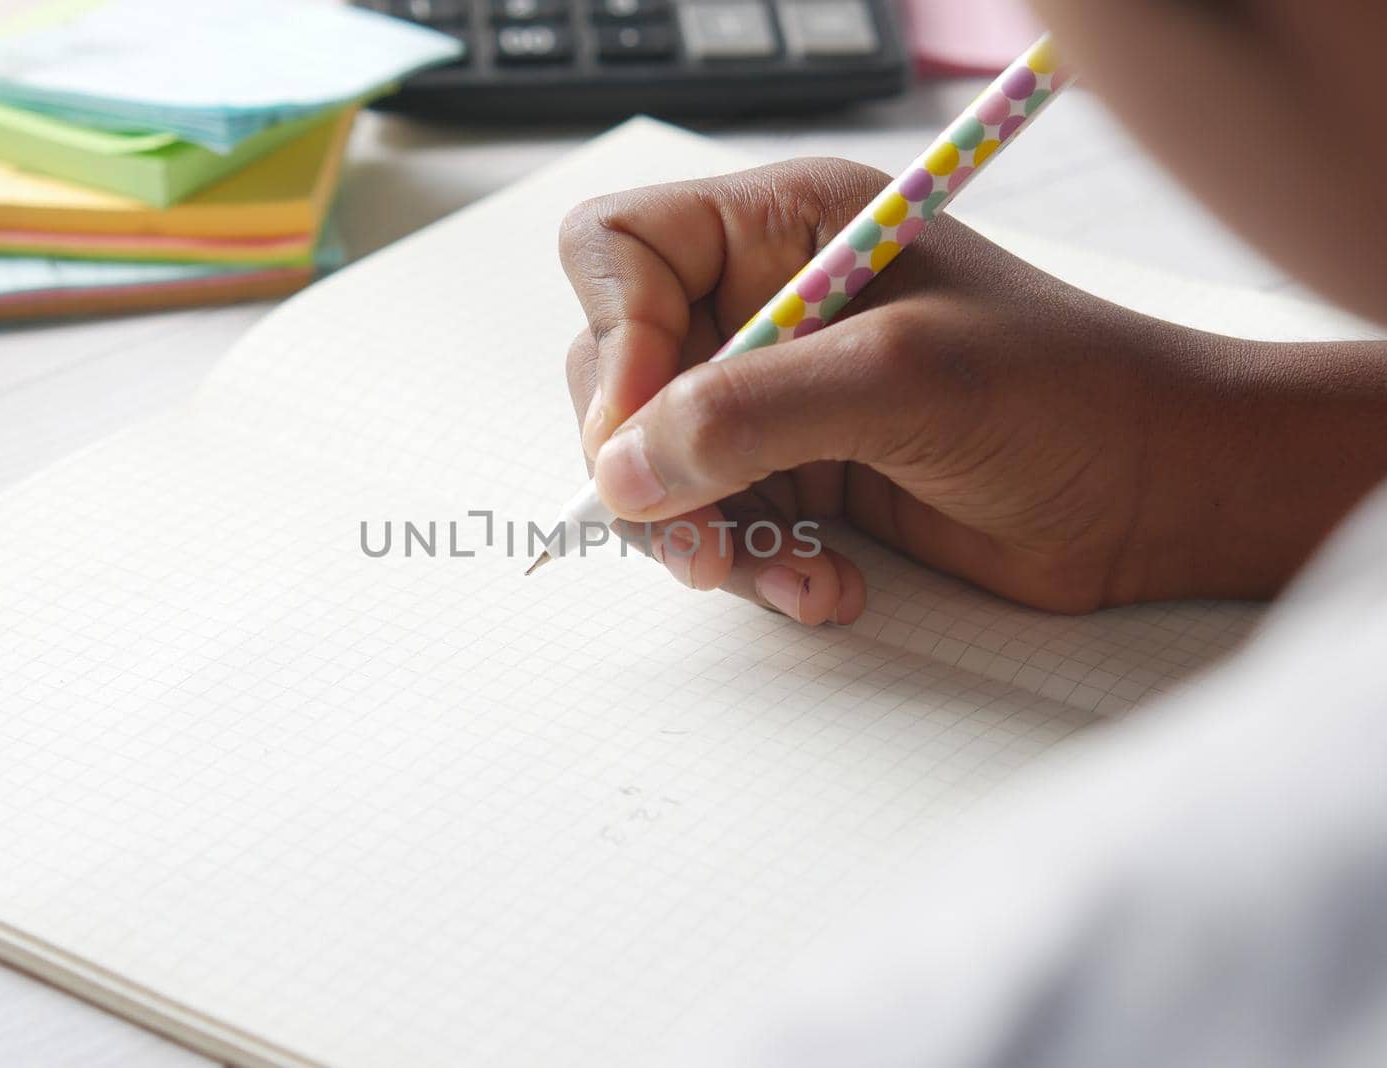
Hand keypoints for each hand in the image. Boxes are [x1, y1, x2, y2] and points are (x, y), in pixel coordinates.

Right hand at [559, 159, 1386, 622]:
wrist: (1159, 493)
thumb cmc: (1067, 396)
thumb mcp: (900, 380)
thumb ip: (746, 414)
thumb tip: (619, 470)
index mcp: (781, 226)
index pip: (620, 254)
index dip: (613, 344)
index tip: (641, 438)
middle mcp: (766, 303)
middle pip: (620, 375)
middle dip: (651, 469)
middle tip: (697, 541)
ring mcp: (780, 393)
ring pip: (660, 466)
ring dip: (711, 538)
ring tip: (793, 571)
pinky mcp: (802, 472)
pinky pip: (719, 524)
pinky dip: (759, 567)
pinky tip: (828, 585)